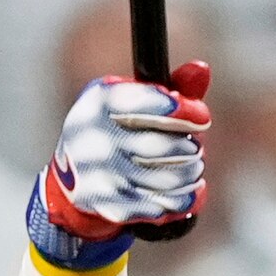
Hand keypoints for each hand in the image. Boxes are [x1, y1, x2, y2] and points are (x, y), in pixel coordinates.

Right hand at [41, 63, 212, 252]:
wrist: (73, 180)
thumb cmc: (116, 131)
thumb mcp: (135, 102)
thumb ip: (173, 86)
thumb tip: (202, 69)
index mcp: (99, 100)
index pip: (147, 102)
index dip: (182, 110)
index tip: (202, 118)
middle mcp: (93, 134)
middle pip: (162, 144)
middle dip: (190, 148)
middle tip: (196, 149)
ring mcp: (98, 172)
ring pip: (167, 178)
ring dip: (190, 174)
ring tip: (193, 170)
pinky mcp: (107, 204)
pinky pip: (162, 206)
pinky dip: (182, 199)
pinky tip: (185, 193)